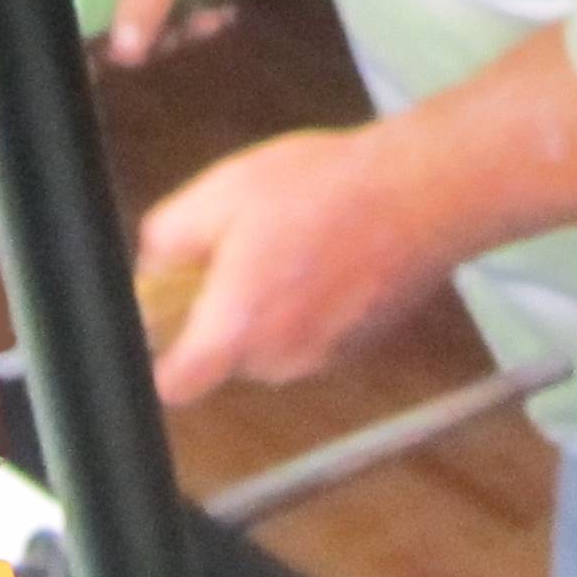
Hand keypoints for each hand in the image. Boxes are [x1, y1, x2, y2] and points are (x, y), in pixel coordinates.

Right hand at [56, 0, 271, 65]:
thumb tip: (122, 54)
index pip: (63, 7)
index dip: (86, 43)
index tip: (122, 65)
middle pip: (105, 21)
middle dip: (153, 33)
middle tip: (192, 28)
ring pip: (141, 16)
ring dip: (181, 24)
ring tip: (217, 14)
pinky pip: (165, 0)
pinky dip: (192, 6)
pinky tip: (222, 4)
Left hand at [135, 122, 449, 406]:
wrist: (422, 194)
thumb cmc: (327, 191)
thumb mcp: (221, 191)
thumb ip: (168, 237)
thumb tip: (154, 261)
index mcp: (235, 329)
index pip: (173, 385)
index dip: (160, 355)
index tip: (165, 316)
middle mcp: (279, 358)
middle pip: (223, 356)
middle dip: (219, 310)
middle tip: (235, 249)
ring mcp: (323, 356)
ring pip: (269, 343)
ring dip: (267, 304)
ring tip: (289, 239)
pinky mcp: (358, 345)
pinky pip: (310, 333)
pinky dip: (309, 303)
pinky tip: (325, 249)